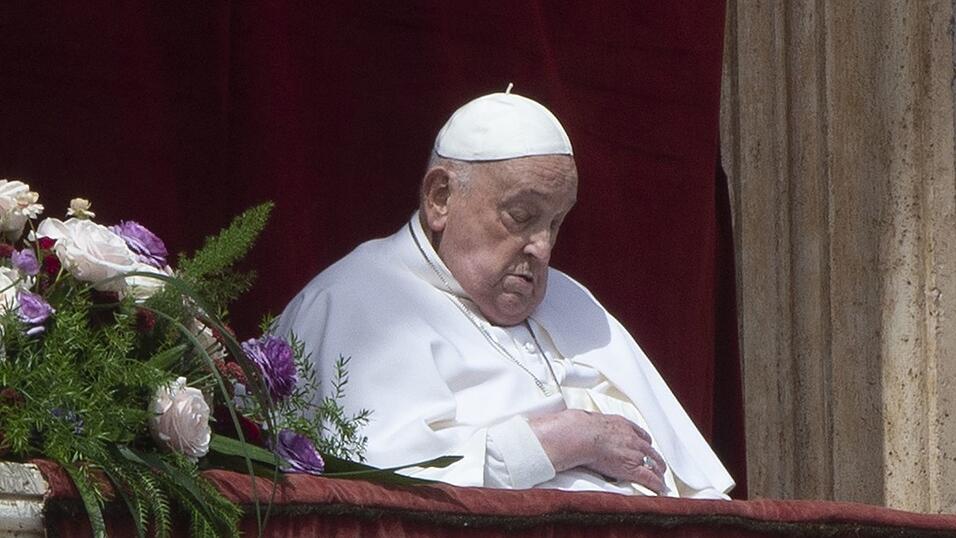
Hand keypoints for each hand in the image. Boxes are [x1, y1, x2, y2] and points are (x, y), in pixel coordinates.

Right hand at [528, 409, 667, 493]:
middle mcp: (632, 437)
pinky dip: (656, 484)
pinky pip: (649, 477)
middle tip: (657, 463)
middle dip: (654, 457)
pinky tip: (659, 489)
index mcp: (622, 424)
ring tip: (660, 477)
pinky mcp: (632, 467)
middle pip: (649, 448)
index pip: (639, 434)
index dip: (643, 442)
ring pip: (654, 462)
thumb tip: (573, 424)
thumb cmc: (579, 428)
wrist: (581, 435)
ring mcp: (634, 452)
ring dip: (658, 470)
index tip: (644, 446)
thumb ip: (590, 424)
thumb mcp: (589, 420)